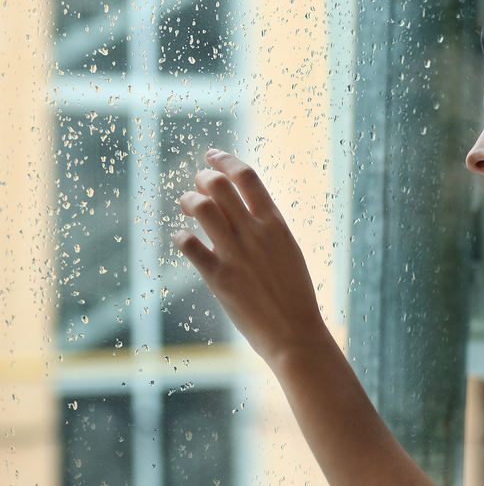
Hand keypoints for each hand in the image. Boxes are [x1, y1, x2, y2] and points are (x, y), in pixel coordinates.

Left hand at [173, 149, 326, 361]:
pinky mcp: (219, 278)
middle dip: (202, 179)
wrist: (296, 334)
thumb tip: (246, 209)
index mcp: (276, 224)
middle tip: (198, 186)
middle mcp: (256, 233)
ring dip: (189, 201)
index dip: (225, 160)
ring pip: (202, 207)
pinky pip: (189, 246)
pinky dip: (181, 237)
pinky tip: (184, 240)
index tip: (212, 155)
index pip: (248, 177)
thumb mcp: (289, 251)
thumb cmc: (295, 295)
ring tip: (188, 207)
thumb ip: (268, 229)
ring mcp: (237, 255)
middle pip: (219, 185)